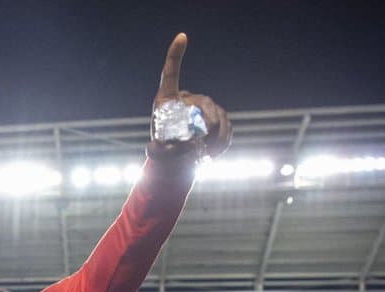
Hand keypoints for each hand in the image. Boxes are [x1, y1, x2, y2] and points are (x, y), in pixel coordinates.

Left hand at [147, 33, 231, 159]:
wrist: (178, 162)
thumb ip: (157, 151)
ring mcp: (205, 107)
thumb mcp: (157, 152)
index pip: (171, 74)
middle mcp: (187, 99)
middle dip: (206, 126)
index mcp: (167, 101)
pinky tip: (211, 154)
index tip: (182, 36)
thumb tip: (160, 148)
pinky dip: (222, 142)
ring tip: (202, 154)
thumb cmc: (164, 153)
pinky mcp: (219, 117)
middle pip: (204, 104)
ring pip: (219, 118)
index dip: (175, 54)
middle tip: (198, 147)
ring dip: (214, 139)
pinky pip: (227, 127)